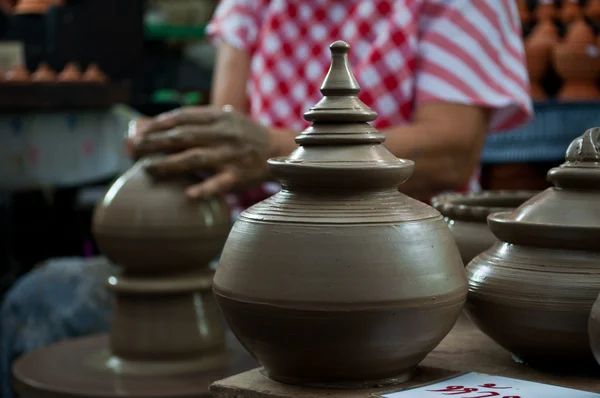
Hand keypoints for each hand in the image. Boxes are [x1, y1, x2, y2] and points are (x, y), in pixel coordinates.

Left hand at [129, 105, 275, 198]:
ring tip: (147, 169)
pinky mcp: (238, 175)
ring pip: (194, 159)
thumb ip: (198, 121)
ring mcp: (231, 155)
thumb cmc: (244, 134)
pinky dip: (204, 189)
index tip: (139, 132)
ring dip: (168, 164)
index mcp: (219, 117)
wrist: (278, 150)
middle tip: (133, 149)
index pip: (183, 117)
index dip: (159, 124)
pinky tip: (188, 195)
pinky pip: (219, 183)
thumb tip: (157, 124)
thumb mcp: (225, 119)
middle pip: (182, 137)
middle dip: (155, 142)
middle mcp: (223, 134)